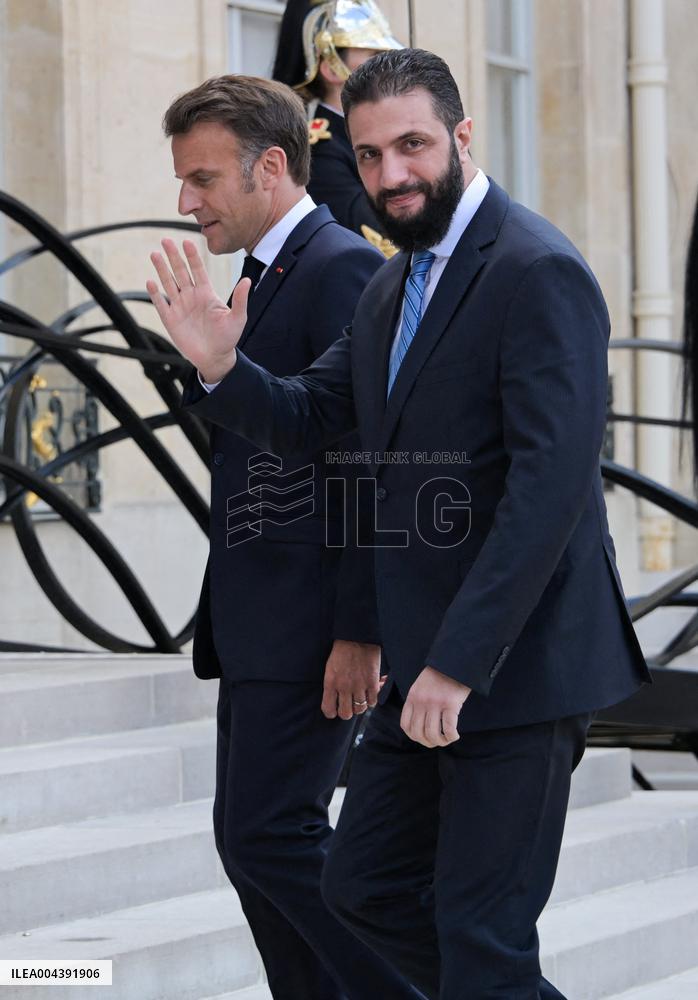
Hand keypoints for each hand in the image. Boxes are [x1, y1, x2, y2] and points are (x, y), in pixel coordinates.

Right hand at [146, 238, 248, 382]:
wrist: (215, 358)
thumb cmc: (228, 338)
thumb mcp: (237, 318)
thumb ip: (240, 299)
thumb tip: (247, 280)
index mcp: (206, 293)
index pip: (198, 270)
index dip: (192, 256)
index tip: (187, 241)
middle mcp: (191, 297)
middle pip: (180, 272)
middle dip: (173, 256)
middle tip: (165, 240)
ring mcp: (180, 307)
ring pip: (169, 283)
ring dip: (161, 269)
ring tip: (154, 254)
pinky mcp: (171, 320)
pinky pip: (161, 304)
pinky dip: (155, 294)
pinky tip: (150, 282)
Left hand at [321, 640, 380, 720]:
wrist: (357, 637)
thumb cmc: (342, 650)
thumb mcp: (330, 668)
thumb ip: (332, 684)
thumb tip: (335, 699)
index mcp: (330, 683)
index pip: (328, 709)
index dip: (331, 713)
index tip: (334, 710)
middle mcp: (344, 687)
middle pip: (345, 714)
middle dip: (346, 712)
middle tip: (348, 705)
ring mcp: (359, 686)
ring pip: (359, 709)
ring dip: (359, 706)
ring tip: (359, 698)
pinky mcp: (372, 683)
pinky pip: (372, 702)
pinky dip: (371, 700)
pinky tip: (369, 694)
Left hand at [400, 666, 470, 747]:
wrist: (454, 661)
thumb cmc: (439, 675)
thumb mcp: (420, 687)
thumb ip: (417, 702)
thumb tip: (419, 724)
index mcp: (412, 697)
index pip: (406, 725)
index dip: (414, 736)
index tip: (423, 738)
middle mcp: (421, 702)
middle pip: (419, 733)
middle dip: (428, 742)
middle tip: (437, 742)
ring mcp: (435, 703)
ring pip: (433, 733)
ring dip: (440, 742)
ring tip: (447, 739)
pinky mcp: (451, 704)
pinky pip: (449, 728)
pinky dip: (452, 737)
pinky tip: (455, 736)